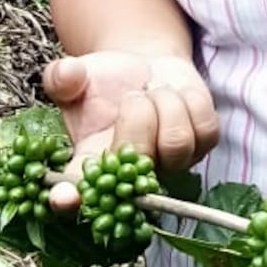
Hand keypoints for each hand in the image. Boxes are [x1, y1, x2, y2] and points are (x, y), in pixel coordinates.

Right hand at [42, 50, 219, 210]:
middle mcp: (129, 175)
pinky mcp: (201, 147)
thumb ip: (62, 76)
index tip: (66, 197)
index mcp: (90, 162)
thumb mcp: (76, 74)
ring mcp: (169, 165)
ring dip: (164, 104)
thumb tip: (67, 74)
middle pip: (139, 164)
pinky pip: (205, 130)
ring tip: (152, 92)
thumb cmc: (103, 79)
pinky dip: (192, 101)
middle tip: (133, 95)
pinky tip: (177, 96)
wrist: (144, 66)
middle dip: (138, 120)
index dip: (69, 200)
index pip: (76, 192)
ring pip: (176, 144)